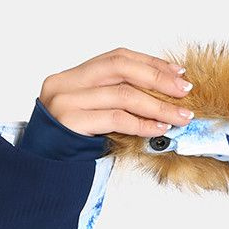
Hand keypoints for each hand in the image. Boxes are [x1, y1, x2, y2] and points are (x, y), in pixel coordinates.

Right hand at [38, 46, 194, 137]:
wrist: (44, 170)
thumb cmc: (74, 143)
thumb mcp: (93, 113)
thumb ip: (116, 98)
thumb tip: (164, 94)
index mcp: (72, 75)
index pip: (117, 58)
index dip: (150, 63)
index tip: (178, 73)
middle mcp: (65, 83)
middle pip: (120, 68)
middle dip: (157, 79)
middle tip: (185, 91)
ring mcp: (65, 101)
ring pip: (123, 95)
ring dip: (158, 106)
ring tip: (181, 116)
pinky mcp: (70, 122)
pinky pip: (116, 118)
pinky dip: (142, 123)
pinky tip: (159, 128)